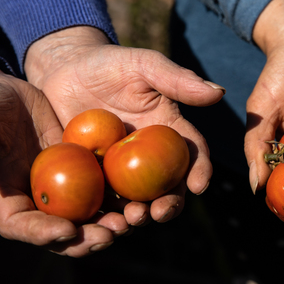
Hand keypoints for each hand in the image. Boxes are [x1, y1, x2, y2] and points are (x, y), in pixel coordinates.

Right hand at [0, 65, 129, 256]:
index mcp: (6, 198)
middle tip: (112, 233)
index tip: (67, 229)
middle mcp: (38, 202)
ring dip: (113, 223)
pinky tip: (144, 195)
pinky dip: (123, 197)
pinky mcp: (85, 174)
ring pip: (90, 217)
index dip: (42, 234)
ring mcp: (64, 190)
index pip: (20, 226)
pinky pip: (106, 191)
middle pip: (62, 233)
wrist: (9, 91)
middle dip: (87, 238)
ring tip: (135, 218)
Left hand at [25, 27, 224, 223]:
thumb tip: (219, 93)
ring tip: (131, 219)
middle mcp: (151, 157)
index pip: (192, 154)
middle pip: (168, 187)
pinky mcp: (94, 176)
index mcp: (169, 132)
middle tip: (159, 212)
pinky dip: (104, 214)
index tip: (199, 186)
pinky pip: (101, 199)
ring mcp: (121, 170)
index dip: (200, 171)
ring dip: (138, 215)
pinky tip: (100, 221)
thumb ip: (179, 79)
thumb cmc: (110, 63)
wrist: (64, 70)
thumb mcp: (145, 65)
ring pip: (137, 200)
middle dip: (169, 204)